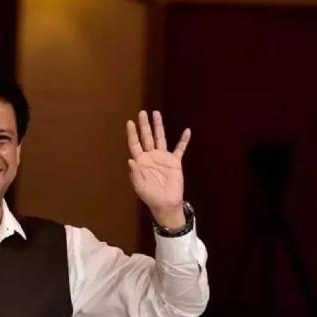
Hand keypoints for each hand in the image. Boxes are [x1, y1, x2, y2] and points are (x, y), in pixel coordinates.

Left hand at [126, 110, 190, 227]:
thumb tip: (130, 160)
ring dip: (158, 127)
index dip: (132, 134)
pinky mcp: (175, 162)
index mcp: (141, 162)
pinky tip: (187, 131)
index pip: (135, 144)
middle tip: (142, 112)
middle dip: (144, 125)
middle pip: (147, 137)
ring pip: (160, 138)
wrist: (166, 204)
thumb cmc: (150, 196)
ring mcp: (163, 158)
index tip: (130, 122)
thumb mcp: (140, 187)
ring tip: (156, 114)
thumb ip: (135, 174)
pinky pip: (180, 149)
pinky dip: (183, 141)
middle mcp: (151, 156)